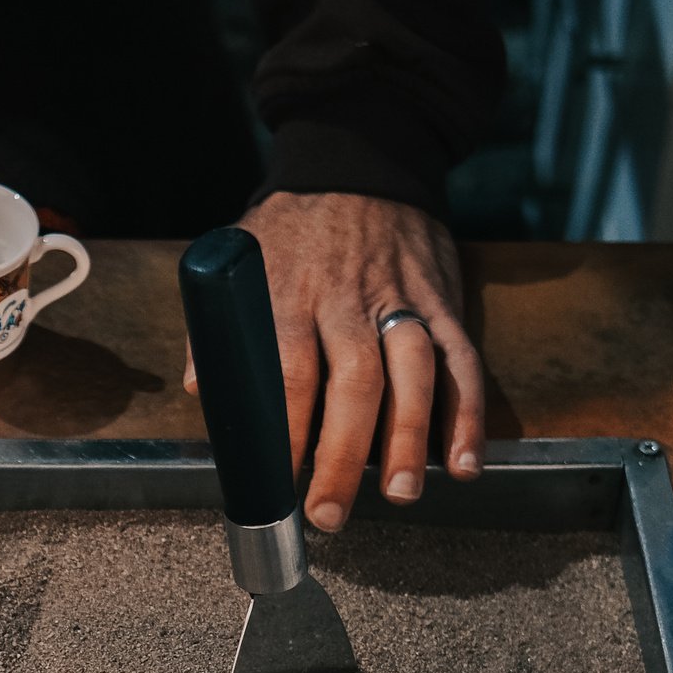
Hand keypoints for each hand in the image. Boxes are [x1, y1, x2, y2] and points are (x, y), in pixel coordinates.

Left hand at [189, 192, 483, 530]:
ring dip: (410, 440)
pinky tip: (463, 462)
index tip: (273, 485)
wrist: (360, 158)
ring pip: (412, 374)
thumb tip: (206, 390)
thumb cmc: (292, 225)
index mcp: (289, 293)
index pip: (286, 374)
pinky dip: (466, 415)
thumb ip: (221, 323)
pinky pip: (460, 360)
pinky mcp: (442, 300)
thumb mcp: (241, 255)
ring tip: (401, 494)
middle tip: (330, 514)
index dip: (284, 435)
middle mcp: (347, 298)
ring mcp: (400, 299)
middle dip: (343, 458)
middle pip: (353, 385)